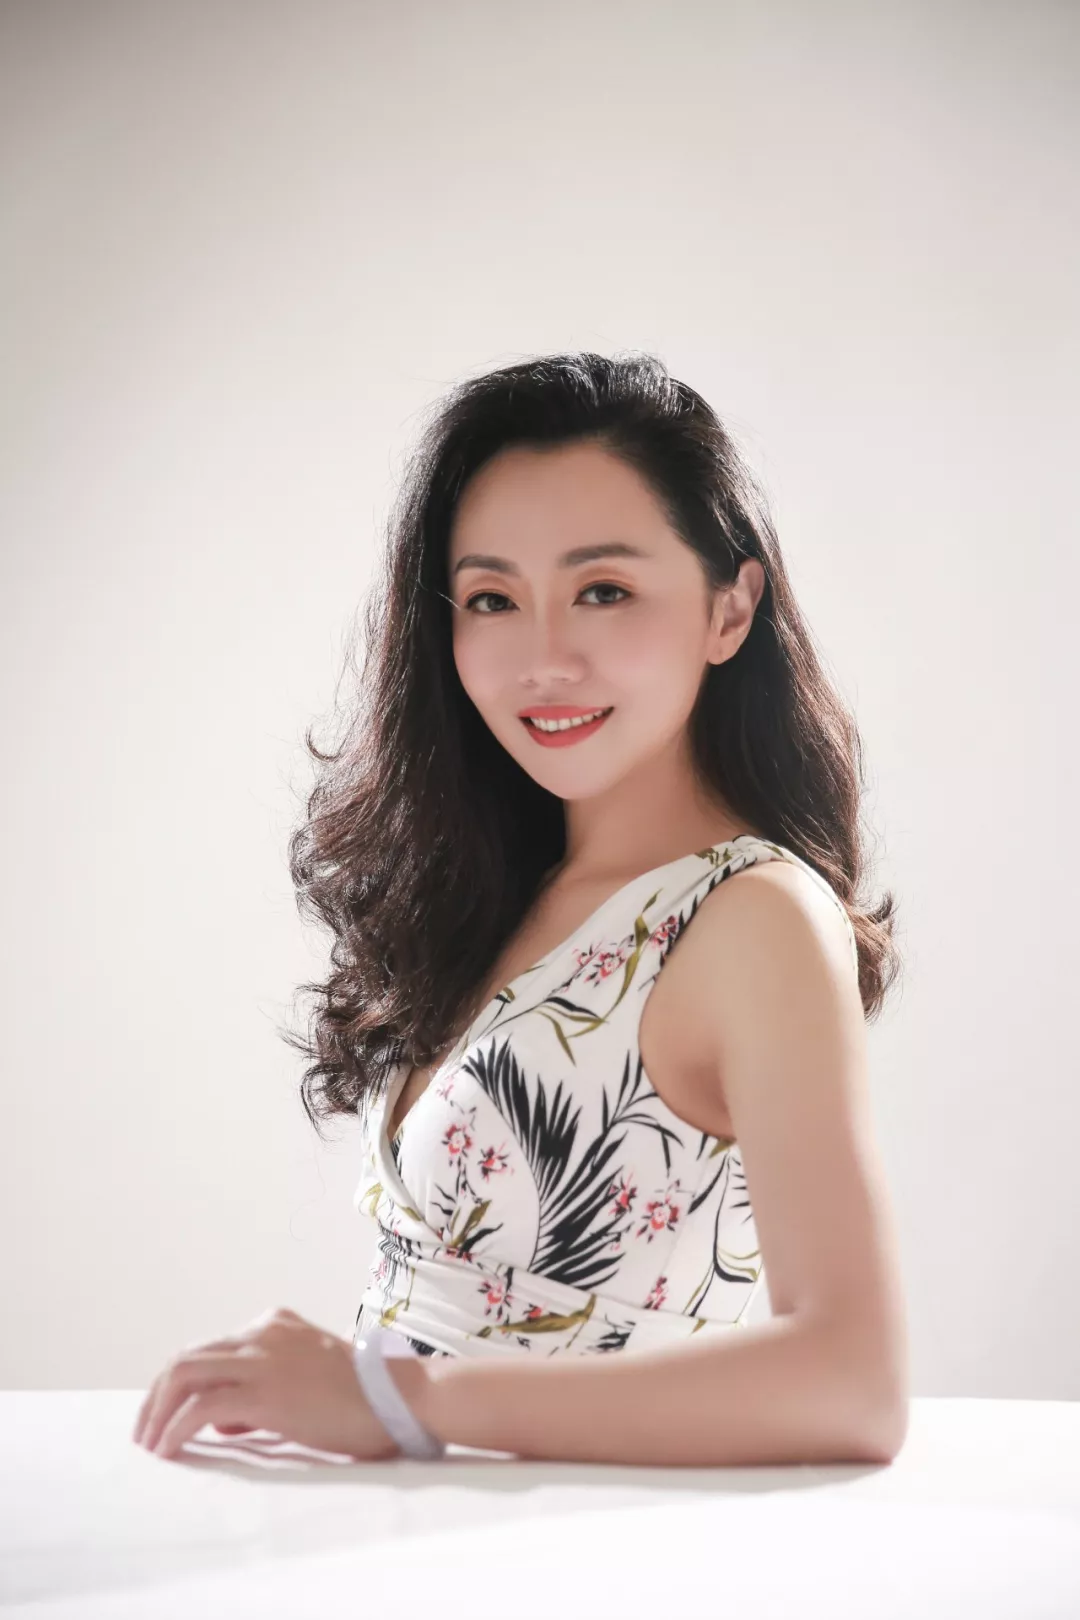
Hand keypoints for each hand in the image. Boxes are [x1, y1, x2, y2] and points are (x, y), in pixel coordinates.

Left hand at [132, 1306, 402, 1460]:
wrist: (398, 1397)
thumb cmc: (361, 1396)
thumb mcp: (306, 1376)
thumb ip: (263, 1387)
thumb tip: (223, 1418)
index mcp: (273, 1323)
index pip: (210, 1350)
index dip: (180, 1386)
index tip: (167, 1416)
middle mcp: (262, 1332)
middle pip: (187, 1357)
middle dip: (156, 1396)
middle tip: (145, 1432)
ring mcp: (263, 1358)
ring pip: (185, 1373)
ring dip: (158, 1411)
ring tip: (151, 1445)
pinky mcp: (266, 1391)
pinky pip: (203, 1405)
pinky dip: (177, 1428)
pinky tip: (170, 1450)